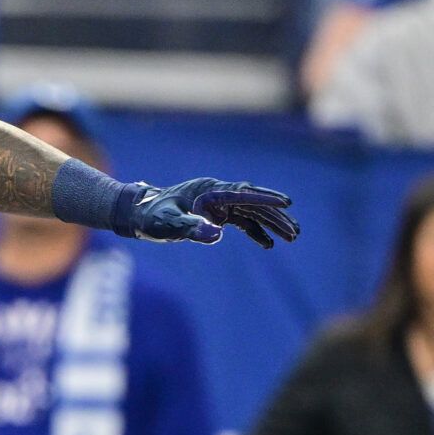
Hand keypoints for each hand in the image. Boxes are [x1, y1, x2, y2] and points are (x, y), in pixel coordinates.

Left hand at [120, 179, 297, 248]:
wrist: (138, 215)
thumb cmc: (150, 216)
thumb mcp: (166, 223)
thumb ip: (189, 227)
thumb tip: (216, 235)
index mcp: (208, 190)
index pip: (243, 193)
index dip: (265, 198)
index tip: (286, 203)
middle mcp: (217, 195)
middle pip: (253, 203)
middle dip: (275, 216)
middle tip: (295, 232)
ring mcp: (218, 205)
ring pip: (251, 213)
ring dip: (271, 224)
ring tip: (292, 237)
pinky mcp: (215, 215)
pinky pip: (241, 222)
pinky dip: (255, 232)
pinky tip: (268, 244)